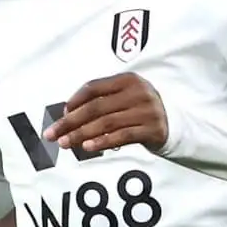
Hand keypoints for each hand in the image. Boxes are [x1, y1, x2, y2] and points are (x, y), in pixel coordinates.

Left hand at [44, 73, 168, 152]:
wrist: (174, 124)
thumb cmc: (139, 110)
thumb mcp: (124, 97)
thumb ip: (100, 101)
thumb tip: (67, 114)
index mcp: (127, 80)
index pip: (93, 87)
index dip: (74, 100)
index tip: (60, 114)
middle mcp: (138, 92)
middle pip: (96, 107)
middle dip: (70, 122)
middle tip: (52, 133)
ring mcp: (147, 111)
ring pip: (106, 123)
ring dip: (81, 134)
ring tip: (65, 143)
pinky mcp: (152, 129)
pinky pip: (122, 136)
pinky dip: (102, 142)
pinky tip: (87, 147)